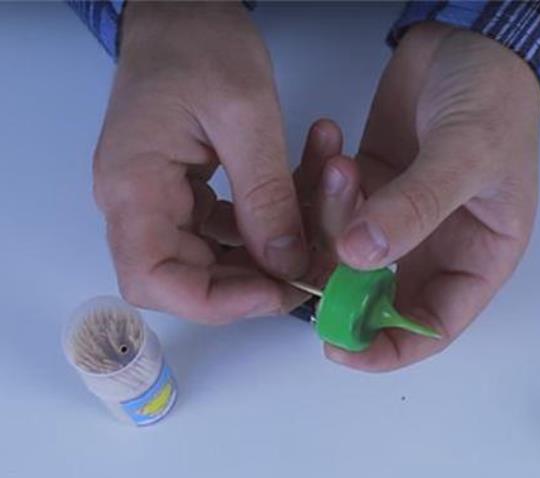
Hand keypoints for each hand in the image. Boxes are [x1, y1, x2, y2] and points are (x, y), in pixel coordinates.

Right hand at [92, 2, 319, 323]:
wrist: (184, 9)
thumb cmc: (198, 42)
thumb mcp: (245, 115)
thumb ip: (266, 195)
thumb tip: (286, 264)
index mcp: (133, 185)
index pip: (154, 279)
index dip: (215, 301)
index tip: (274, 291)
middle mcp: (140, 203)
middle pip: (190, 278)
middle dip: (257, 281)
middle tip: (313, 266)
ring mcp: (163, 199)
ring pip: (219, 256)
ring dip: (274, 250)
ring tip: (321, 222)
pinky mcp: (189, 191)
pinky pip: (232, 228)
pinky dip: (271, 222)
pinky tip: (306, 196)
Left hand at [327, 23, 539, 370]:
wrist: (472, 38)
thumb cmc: (495, 101)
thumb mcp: (466, 155)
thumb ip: (415, 208)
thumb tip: (360, 259)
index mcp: (476, 259)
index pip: (432, 327)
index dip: (387, 346)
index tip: (339, 344)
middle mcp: (434, 249)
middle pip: (376, 295)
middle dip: (339, 276)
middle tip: (315, 240)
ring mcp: (396, 219)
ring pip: (342, 249)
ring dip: (328, 213)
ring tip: (341, 162)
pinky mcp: (367, 188)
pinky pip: (326, 206)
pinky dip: (315, 182)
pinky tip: (328, 138)